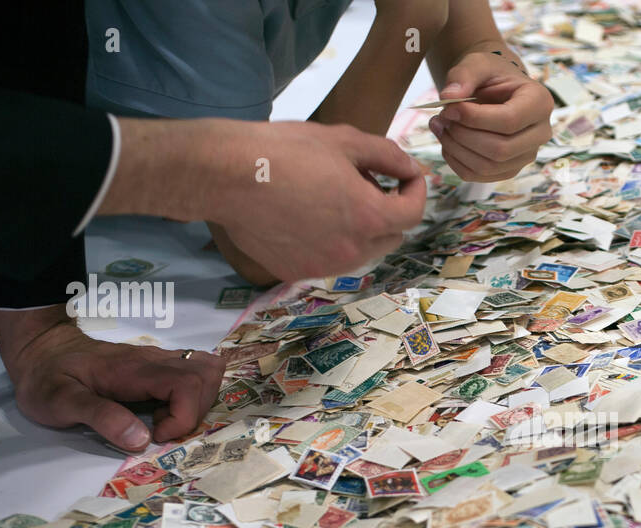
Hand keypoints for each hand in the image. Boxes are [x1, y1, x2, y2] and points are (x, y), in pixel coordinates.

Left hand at [0, 306, 225, 451]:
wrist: (39, 349)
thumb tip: (142, 439)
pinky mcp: (158, 365)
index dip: (184, 416)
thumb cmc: (46, 378)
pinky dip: (192, 397)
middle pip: (206, 375)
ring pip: (206, 371)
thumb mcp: (60, 402)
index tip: (156, 435)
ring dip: (197, 403)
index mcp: (134, 369)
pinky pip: (194, 374)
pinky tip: (164, 411)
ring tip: (164, 420)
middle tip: (162, 428)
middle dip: (195, 411)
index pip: (187, 384)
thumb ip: (100, 417)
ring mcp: (158, 360)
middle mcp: (153, 359)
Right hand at [103, 118, 427, 282]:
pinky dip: (330, 240)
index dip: (416, 190)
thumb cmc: (284, 151)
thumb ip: (387, 155)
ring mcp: (324, 266)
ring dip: (361, 228)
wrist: (225, 175)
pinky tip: (307, 215)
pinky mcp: (297, 272)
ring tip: (333, 197)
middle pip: (392, 236)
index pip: (413, 213)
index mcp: (369, 218)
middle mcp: (352, 251)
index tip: (406, 176)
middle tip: (367, 182)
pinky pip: (328, 259)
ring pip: (362, 252)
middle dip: (390, 211)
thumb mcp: (344, 140)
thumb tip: (410, 168)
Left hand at [429, 50, 552, 182]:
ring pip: (488, 166)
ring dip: (456, 149)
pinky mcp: (509, 170)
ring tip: (440, 126)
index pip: (509, 121)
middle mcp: (540, 134)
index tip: (448, 108)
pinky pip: (478, 176)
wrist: (496, 91)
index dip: (474, 118)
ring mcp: (526, 156)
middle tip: (441, 118)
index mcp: (540, 103)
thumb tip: (448, 97)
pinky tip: (446, 142)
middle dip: (463, 136)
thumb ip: (464, 75)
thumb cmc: (491, 76)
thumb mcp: (479, 63)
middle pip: (500, 149)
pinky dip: (455, 161)